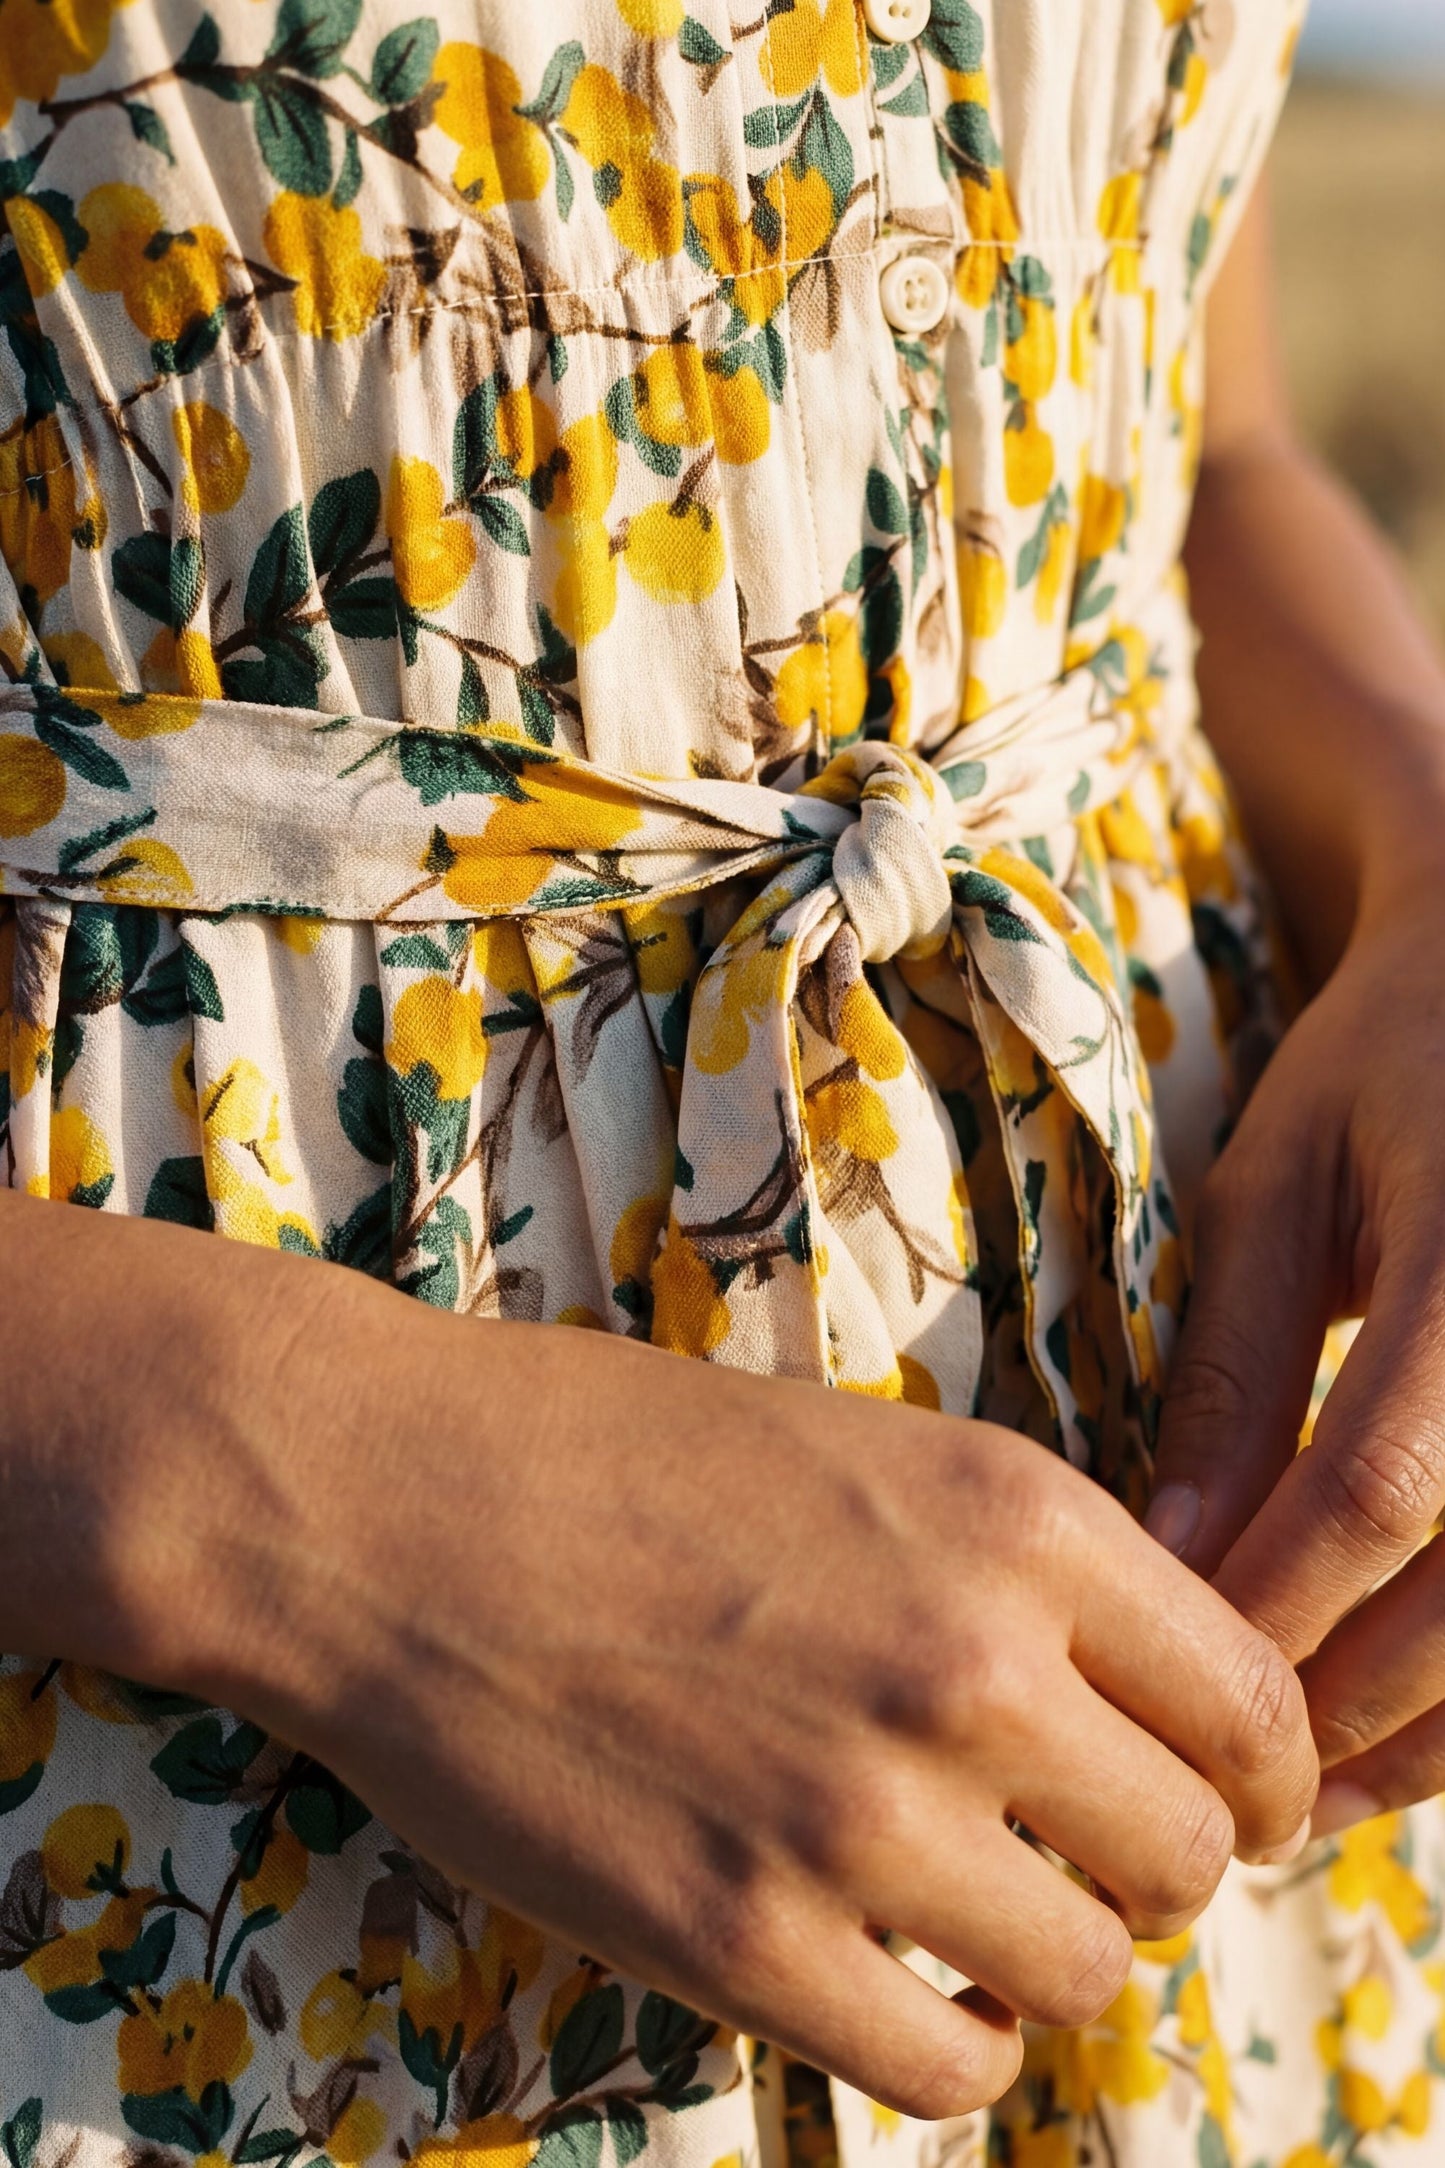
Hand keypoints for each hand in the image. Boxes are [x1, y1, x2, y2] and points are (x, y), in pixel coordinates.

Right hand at [0, 1197, 1315, 2117]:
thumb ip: (1019, 1571)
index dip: (1263, 1779)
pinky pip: (950, 2069)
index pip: (1253, 1704)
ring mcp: (859, 1816)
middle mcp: (972, 1667)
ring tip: (964, 1911)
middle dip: (1153, 1871)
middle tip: (1072, 1858)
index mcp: (1016, 1520)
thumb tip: (1145, 1716)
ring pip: (1087, 1975)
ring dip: (1046, 1957)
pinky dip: (946, 2038)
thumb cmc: (615, 1452)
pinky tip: (884, 1970)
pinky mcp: (744, 1942)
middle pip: (1191, 1856)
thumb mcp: (864, 1449)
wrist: (391, 1500)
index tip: (1226, 1805)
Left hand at [1147, 878, 1444, 1836]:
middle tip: (1234, 1795)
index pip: (1381, 1487)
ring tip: (1319, 1795)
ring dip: (1442, 1735)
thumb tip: (1167, 1558)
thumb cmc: (1391, 1071)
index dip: (1277, 1613)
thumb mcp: (1280, 1191)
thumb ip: (1233, 1372)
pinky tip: (1413, 1728)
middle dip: (1355, 1710)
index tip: (1173, 1700)